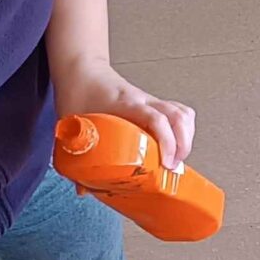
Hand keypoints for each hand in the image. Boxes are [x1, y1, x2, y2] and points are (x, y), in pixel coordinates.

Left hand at [56, 62, 196, 170]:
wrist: (81, 69)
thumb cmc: (78, 92)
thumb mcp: (73, 124)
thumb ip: (78, 158)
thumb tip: (83, 189)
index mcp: (124, 105)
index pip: (156, 119)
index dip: (166, 142)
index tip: (166, 162)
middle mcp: (143, 101)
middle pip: (178, 116)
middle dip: (183, 145)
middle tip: (173, 166)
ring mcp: (150, 101)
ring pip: (182, 114)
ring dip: (187, 138)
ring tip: (178, 158)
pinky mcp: (153, 104)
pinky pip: (179, 113)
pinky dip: (184, 130)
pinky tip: (178, 143)